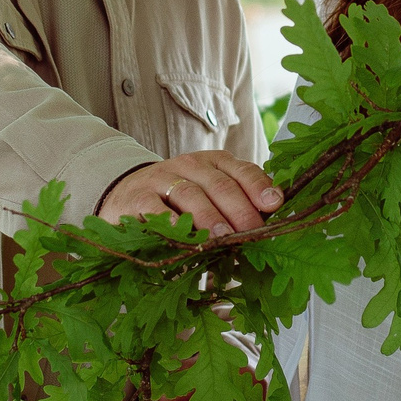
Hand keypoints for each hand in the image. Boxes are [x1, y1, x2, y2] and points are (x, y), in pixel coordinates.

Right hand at [101, 149, 280, 233]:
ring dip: (209, 217)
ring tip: (223, 237)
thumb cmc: (178, 202)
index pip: (241, 170)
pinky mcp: (137, 197)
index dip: (259, 186)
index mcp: (214, 163)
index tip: (274, 204)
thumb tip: (266, 229)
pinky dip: (168, 221)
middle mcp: (190, 165)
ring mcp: (162, 179)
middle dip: (239, 209)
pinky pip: (154, 207)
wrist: (126, 194)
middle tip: (252, 232)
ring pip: (190, 194)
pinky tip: (181, 233)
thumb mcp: (208, 196)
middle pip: (220, 184)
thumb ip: (235, 207)